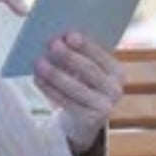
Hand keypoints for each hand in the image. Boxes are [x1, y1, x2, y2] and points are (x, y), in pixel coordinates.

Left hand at [33, 31, 123, 153]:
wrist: (84, 120)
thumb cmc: (83, 86)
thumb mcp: (87, 71)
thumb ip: (80, 55)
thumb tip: (60, 38)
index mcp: (117, 72)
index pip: (101, 56)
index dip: (85, 45)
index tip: (69, 35)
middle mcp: (115, 90)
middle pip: (89, 70)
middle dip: (69, 56)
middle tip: (52, 44)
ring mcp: (104, 107)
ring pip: (75, 87)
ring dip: (55, 73)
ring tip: (39, 62)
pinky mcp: (89, 120)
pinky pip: (66, 102)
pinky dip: (50, 89)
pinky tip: (37, 79)